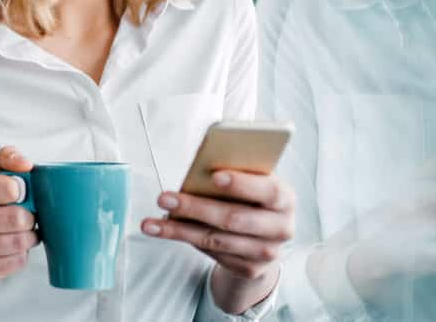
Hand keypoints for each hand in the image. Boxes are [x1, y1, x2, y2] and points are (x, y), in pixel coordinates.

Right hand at [0, 146, 38, 283]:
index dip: (21, 190)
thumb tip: (26, 164)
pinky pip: (17, 261)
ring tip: (20, 230)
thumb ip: (6, 159)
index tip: (18, 192)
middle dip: (29, 216)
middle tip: (24, 215)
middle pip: (17, 217)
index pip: (8, 188)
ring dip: (28, 235)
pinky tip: (11, 247)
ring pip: (19, 241)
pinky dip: (22, 253)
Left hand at [141, 171, 295, 280]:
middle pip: (233, 218)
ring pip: (216, 239)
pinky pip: (212, 252)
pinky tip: (165, 231)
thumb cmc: (251, 197)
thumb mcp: (251, 180)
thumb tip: (201, 167)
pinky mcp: (250, 269)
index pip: (267, 190)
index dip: (242, 184)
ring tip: (150, 222)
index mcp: (284, 198)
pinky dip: (186, 239)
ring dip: (179, 229)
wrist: (264, 236)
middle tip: (164, 198)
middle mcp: (281, 228)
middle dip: (195, 207)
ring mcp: (266, 252)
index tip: (215, 176)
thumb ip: (235, 172)